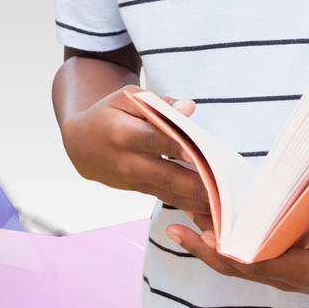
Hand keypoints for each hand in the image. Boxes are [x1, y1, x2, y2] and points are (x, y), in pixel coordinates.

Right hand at [59, 84, 213, 230]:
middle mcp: (127, 162)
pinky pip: (169, 199)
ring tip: (227, 202)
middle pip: (167, 175)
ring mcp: (133, 181)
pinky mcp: (140, 191)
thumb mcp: (126, 98)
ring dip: (198, 199)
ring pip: (171, 193)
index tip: (203, 153)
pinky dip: (191, 205)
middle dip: (197, 183)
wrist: (81, 145)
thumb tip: (189, 108)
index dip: (179, 147)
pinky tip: (213, 210)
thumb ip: (159, 103)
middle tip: (226, 186)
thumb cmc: (109, 114)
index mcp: (122, 132)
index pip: (156, 140)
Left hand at [168, 205, 308, 302]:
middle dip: (204, 247)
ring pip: (236, 262)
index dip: (229, 251)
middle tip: (175, 225)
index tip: (205, 234)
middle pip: (235, 266)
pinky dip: (225, 242)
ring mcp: (281, 271)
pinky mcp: (282, 264)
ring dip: (209, 243)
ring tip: (181, 218)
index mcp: (302, 271)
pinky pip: (245, 256)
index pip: (256, 264)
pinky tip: (211, 223)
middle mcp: (285, 275)